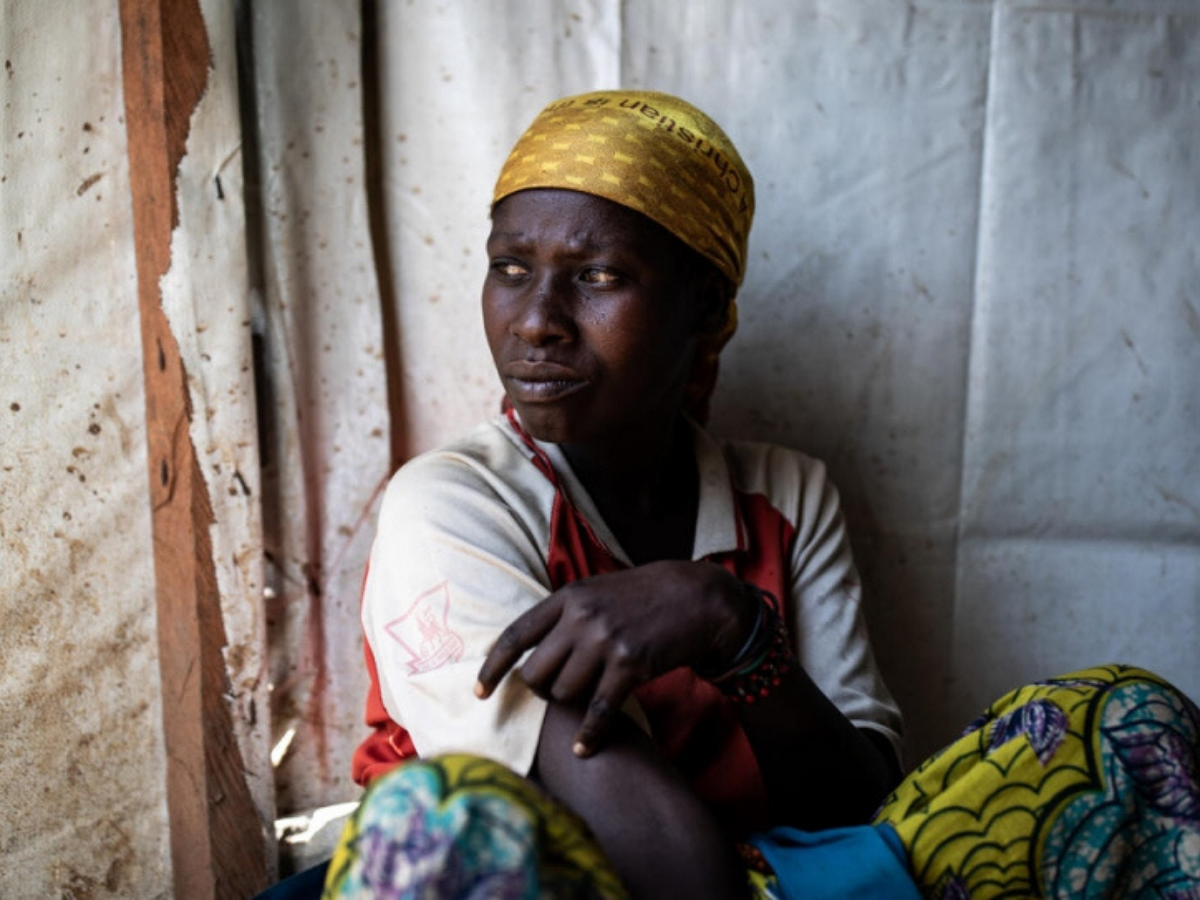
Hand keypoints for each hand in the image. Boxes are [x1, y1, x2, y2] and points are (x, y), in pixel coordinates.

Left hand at [475, 560, 756, 756]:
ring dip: (571, 704)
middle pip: (536, 673)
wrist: (698, 597)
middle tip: (557, 692)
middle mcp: (581, 618)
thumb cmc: (645, 596)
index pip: (515, 636)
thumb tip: (530, 650)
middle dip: (542, 691)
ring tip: (588, 696)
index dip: (493, 668)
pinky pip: (598, 709)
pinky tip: (583, 749)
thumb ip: (566, 614)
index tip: (480, 693)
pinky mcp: (630, 665)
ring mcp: (606, 641)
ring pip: (565, 692)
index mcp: (568, 597)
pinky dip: (589, 734)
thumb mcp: (599, 591)